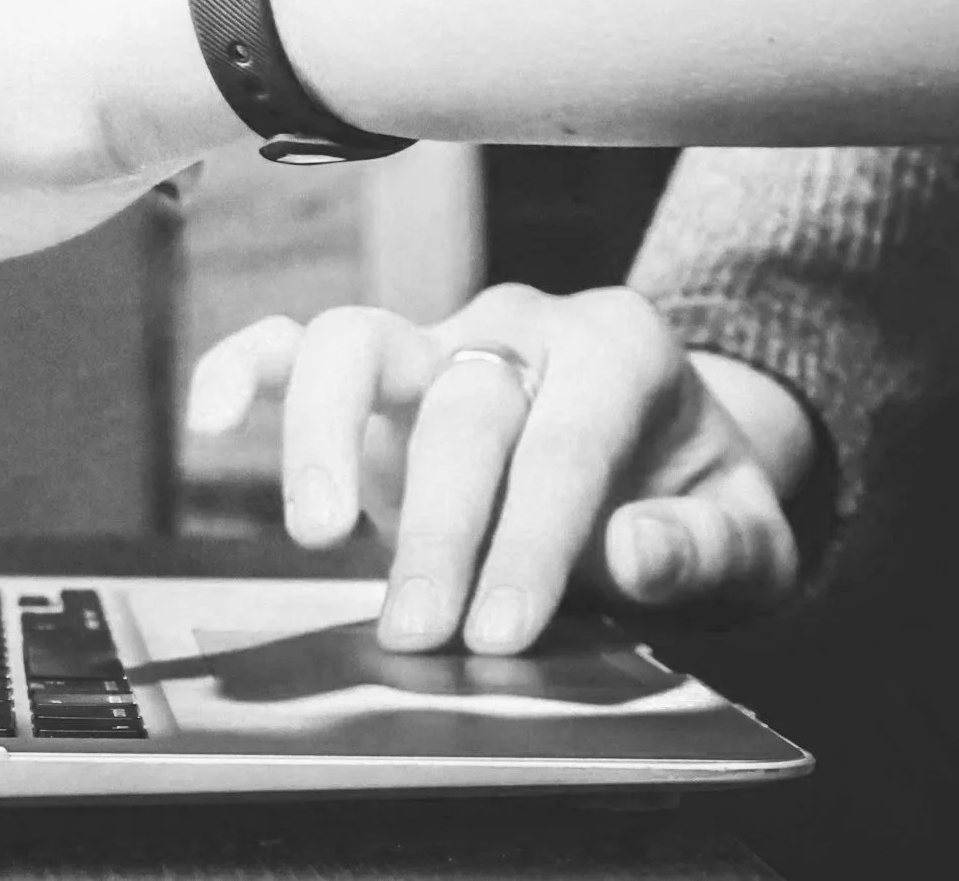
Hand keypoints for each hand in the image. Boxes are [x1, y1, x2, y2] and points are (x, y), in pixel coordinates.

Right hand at [186, 284, 813, 653]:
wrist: (661, 457)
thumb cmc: (692, 498)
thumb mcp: (747, 534)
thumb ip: (704, 545)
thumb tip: (634, 548)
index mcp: (619, 350)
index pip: (565, 441)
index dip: (532, 539)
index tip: (505, 628)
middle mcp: (518, 329)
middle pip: (463, 409)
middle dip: (439, 528)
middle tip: (420, 629)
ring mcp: (436, 341)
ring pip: (358, 342)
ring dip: (324, 436)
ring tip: (315, 532)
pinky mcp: (373, 372)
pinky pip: (294, 344)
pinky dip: (243, 370)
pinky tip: (211, 420)